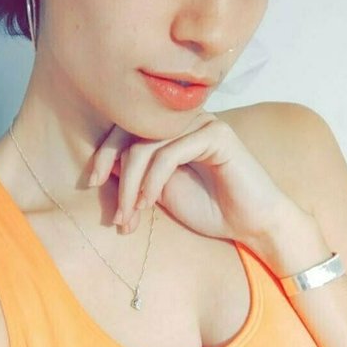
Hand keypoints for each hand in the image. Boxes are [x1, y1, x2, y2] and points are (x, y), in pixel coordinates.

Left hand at [88, 112, 307, 247]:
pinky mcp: (217, 136)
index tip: (93, 182)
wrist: (253, 225)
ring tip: (130, 215)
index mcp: (172, 131)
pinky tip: (149, 203)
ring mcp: (203, 124)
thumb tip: (106, 164)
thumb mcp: (161, 194)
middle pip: (132, 130)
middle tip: (107, 202)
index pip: (128, 127)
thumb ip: (137, 175)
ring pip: (148, 146)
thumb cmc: (211, 210)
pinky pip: (171, 153)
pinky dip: (154, 180)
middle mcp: (186, 121)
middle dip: (113, 166)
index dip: (106, 152)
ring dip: (132, 185)